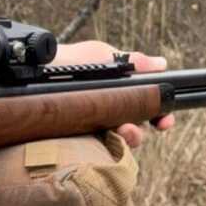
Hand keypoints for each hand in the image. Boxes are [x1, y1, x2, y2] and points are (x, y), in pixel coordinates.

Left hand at [54, 41, 175, 147]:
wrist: (40, 69)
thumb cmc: (71, 60)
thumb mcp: (103, 56)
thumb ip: (133, 62)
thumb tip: (161, 64)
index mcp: (122, 96)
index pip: (148, 112)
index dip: (160, 118)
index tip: (165, 122)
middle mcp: (111, 114)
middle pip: (136, 132)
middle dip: (140, 133)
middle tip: (134, 129)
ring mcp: (94, 128)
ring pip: (118, 143)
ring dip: (125, 139)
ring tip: (122, 131)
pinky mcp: (79, 138)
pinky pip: (97, 150)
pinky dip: (104, 146)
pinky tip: (102, 138)